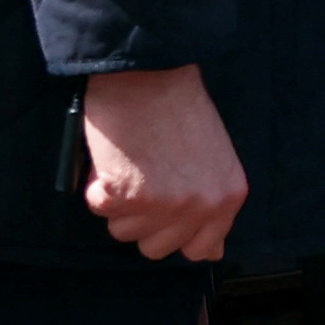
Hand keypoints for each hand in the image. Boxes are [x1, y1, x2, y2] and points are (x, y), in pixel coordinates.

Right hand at [79, 63, 251, 261]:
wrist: (147, 70)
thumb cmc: (175, 105)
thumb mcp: (212, 159)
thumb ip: (210, 204)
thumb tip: (213, 254)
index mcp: (227, 197)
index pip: (199, 248)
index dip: (172, 230)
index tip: (161, 208)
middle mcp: (201, 205)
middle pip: (156, 248)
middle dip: (141, 218)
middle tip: (142, 177)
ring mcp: (165, 203)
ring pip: (124, 231)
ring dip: (118, 202)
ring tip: (129, 161)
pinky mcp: (127, 193)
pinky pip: (99, 208)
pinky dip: (97, 186)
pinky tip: (111, 158)